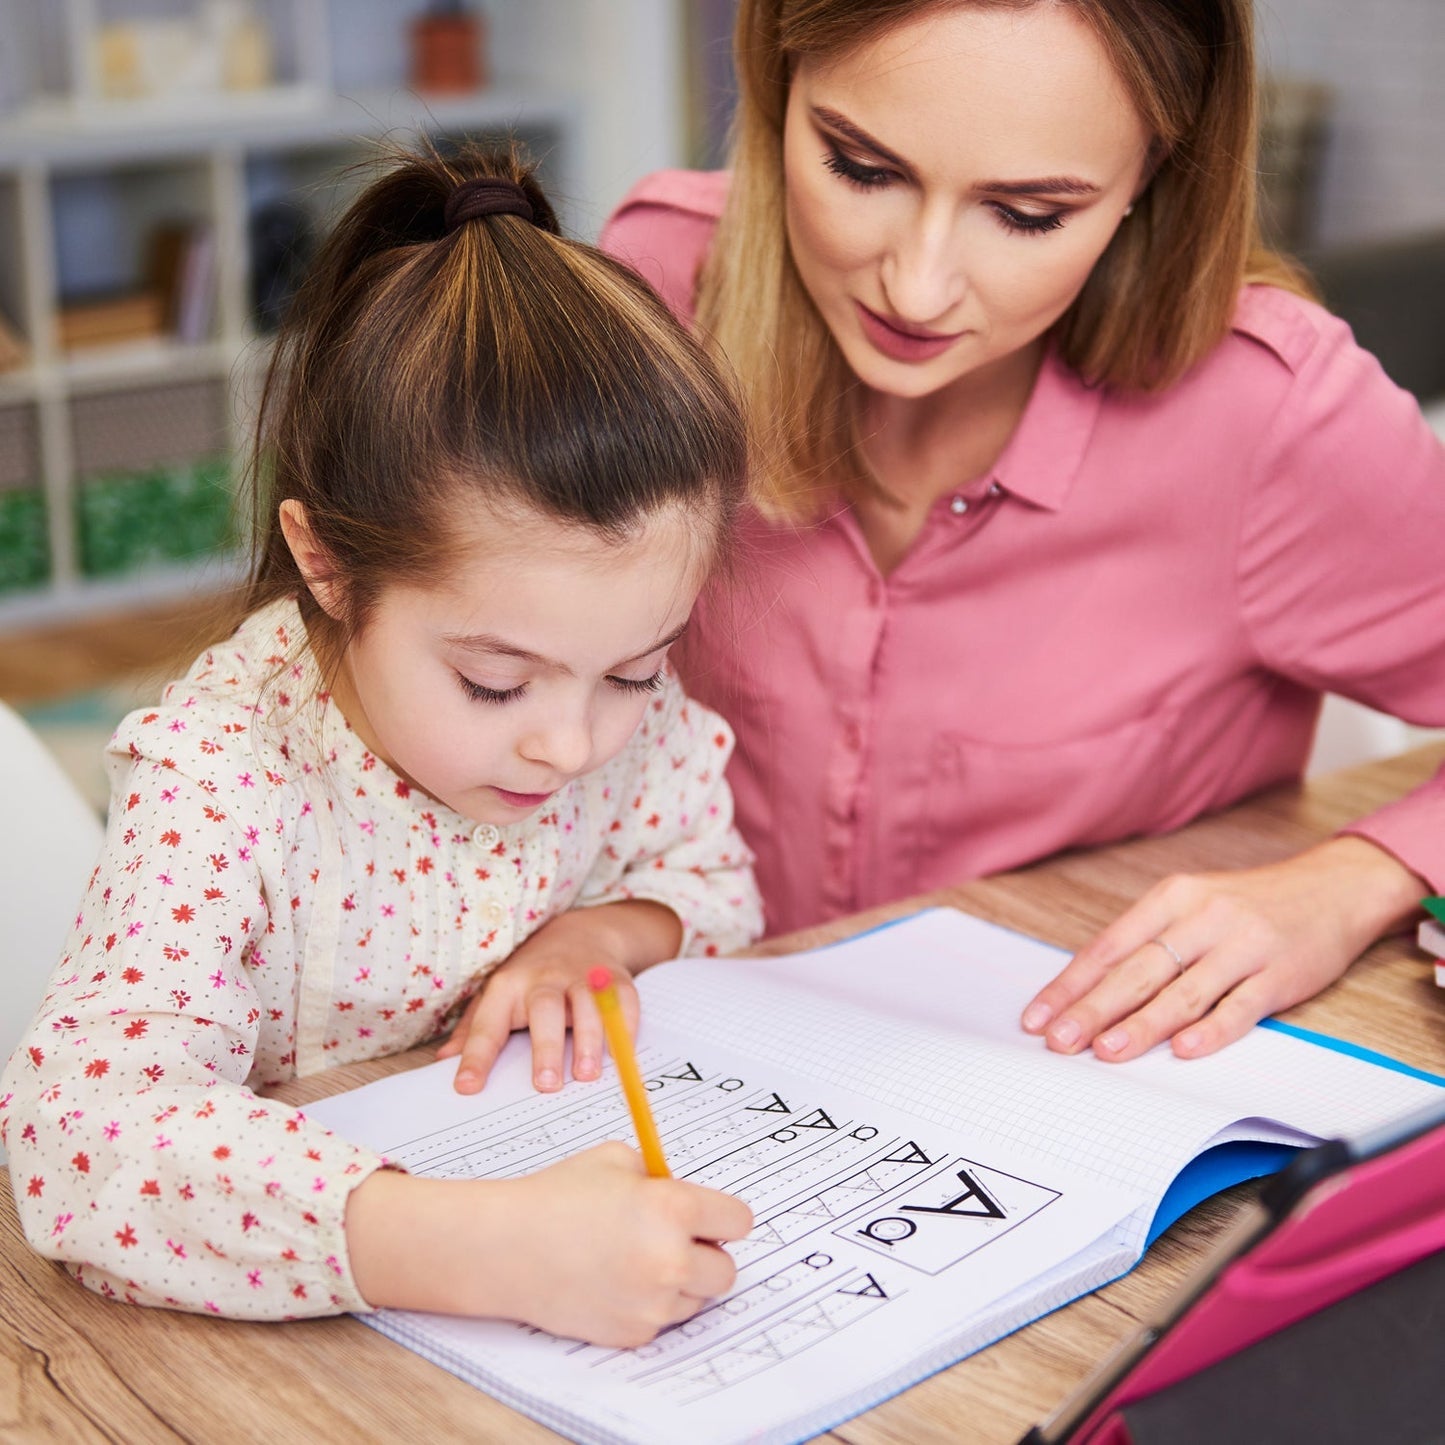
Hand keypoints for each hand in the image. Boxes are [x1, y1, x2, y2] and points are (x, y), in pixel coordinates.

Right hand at [347, 1143, 753, 1346]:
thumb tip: (694, 1199)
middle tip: (676, 1240)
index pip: (738, 1222)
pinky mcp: (632, 1334)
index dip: (724, 1217)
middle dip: (706, 1254)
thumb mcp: (617, 1160)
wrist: (507, 1246)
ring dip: (679, 1282)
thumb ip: (662, 1178)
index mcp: (673, 1209)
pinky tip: (614, 1280)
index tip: (711, 1218)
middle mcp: (670, 1260)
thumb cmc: (558, 1195)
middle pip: (726, 1270)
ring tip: (635, 1258)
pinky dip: (649, 1304)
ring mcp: (652, 1303)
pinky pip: (662, 1320)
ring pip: (696, 1299)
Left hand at [437, 901, 680, 1093]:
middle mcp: (545, 979)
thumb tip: (443, 1064)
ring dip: (590, 1040)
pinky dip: (625, 1028)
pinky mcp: (616, 979)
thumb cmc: (532, 976)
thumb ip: (473, 1030)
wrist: (582, 932)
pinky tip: (621, 1055)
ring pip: (588, 1006)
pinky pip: (624, 1002)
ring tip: (586, 1075)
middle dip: (545, 1048)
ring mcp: (583, 977)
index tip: (467, 1088)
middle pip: (545, 1010)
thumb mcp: (497, 995)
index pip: (489, 1025)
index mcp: (509, 987)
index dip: (476, 1057)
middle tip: (546, 1085)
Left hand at [1019, 838, 1424, 1061]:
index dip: (1070, 984)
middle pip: (1137, 971)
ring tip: (1105, 1050)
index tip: (1038, 1017)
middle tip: (1059, 1041)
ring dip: (1141, 1024)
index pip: (1108, 947)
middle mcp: (1202, 918)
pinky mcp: (1280, 974)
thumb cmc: (1247, 904)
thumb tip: (1088, 989)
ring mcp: (1243, 946)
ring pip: (1183, 992)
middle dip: (1092, 1009)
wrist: (1332, 888)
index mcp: (1171, 898)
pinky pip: (1241, 1007)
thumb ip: (1147, 942)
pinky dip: (1212, 1030)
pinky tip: (1184, 1049)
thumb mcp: (1191, 905)